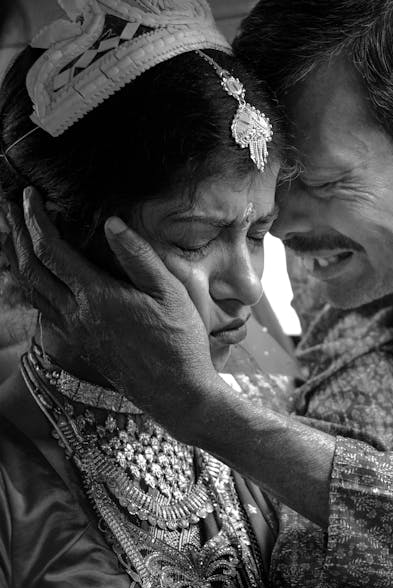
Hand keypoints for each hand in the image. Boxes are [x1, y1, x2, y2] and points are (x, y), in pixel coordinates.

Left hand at [0, 188, 218, 433]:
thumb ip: (139, 257)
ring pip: (31, 290)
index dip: (35, 220)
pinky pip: (42, 309)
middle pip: (30, 268)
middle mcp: (76, 314)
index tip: (28, 194)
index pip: (52, 251)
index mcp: (97, 297)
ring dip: (17, 258)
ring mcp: (75, 332)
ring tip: (12, 235)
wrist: (176, 393)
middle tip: (8, 205)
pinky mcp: (81, 344)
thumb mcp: (171, 294)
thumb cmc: (181, 342)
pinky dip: (30, 285)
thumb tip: (112, 222)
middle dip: (16, 233)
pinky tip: (36, 278)